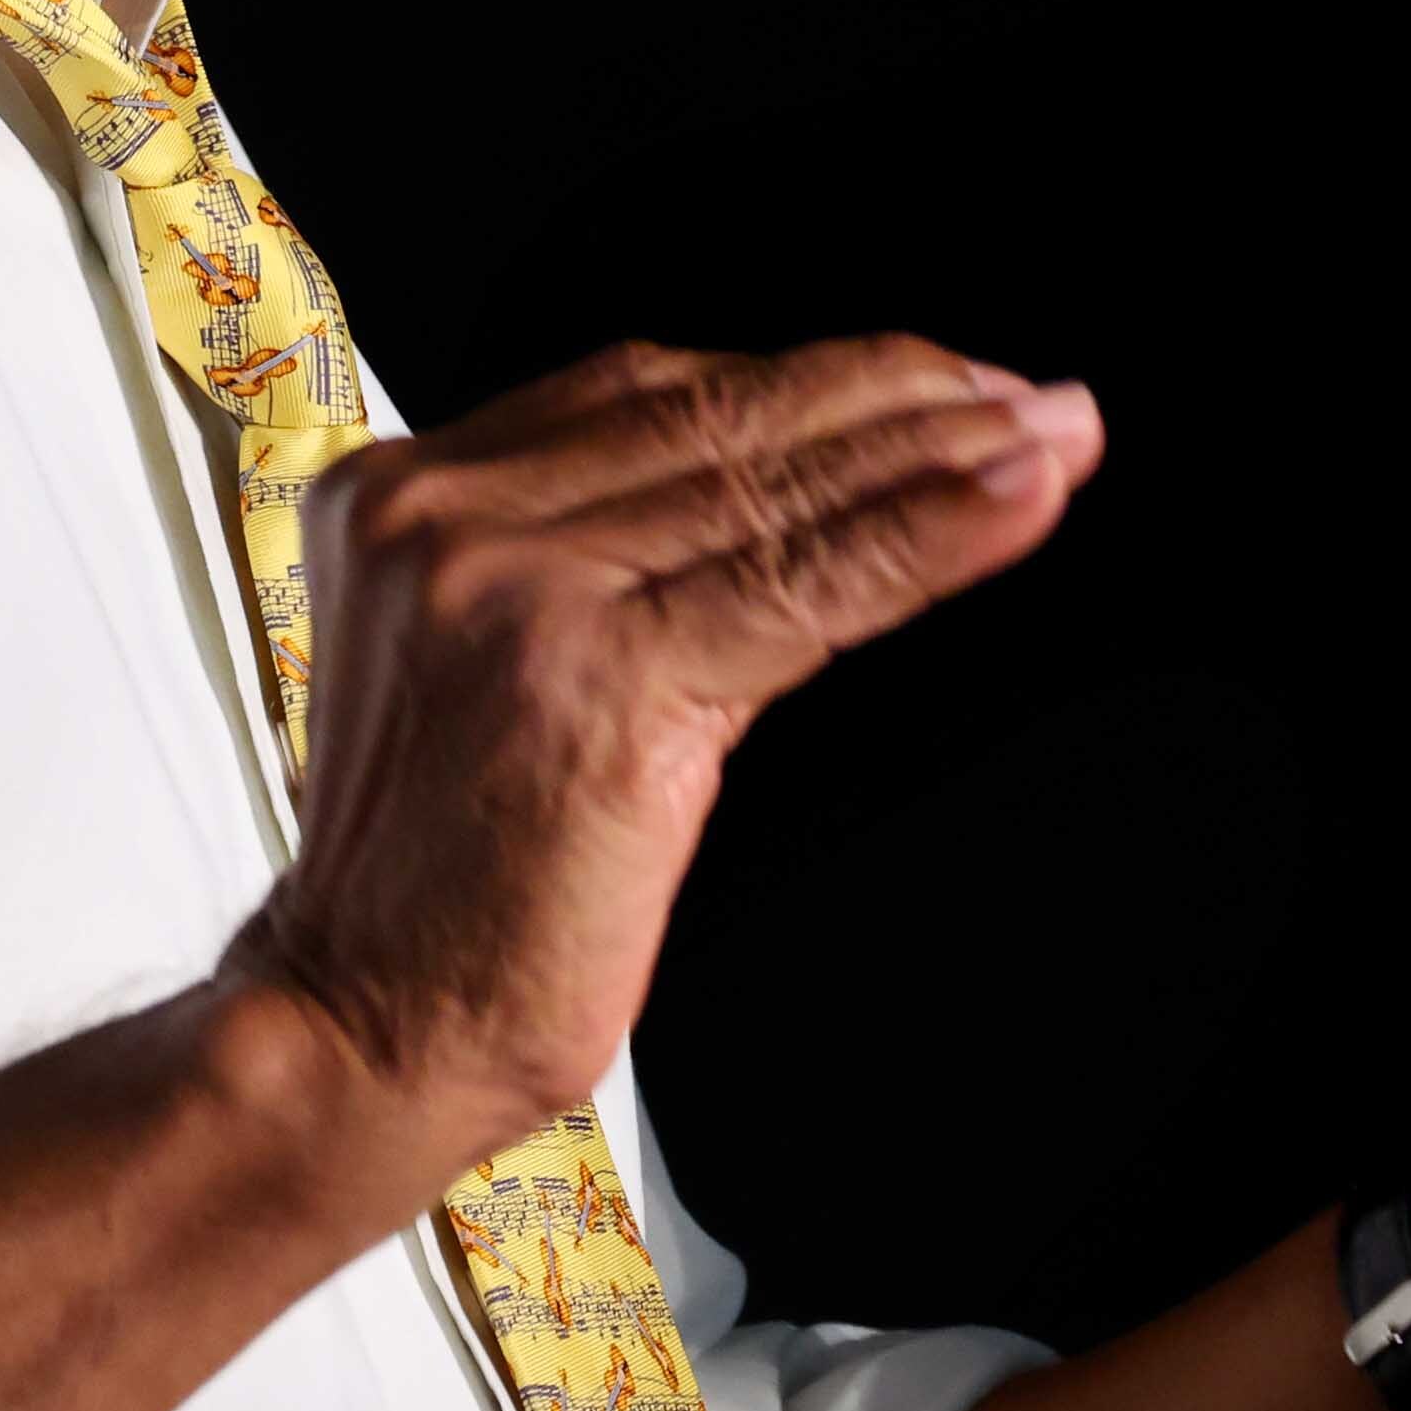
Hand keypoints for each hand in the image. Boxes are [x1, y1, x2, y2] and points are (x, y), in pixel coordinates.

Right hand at [222, 334, 1102, 1161]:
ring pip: (775, 489)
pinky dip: (927, 537)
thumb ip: (581, 552)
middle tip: (1031, 399)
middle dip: (900, 396)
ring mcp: (519, 591)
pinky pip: (806, 584)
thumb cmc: (438, 883)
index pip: (650, 387)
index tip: (932, 381)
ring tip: (1053, 436)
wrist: (357, 1033)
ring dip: (940, 453)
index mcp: (407, 493)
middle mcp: (448, 515)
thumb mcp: (483, 660)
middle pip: (721, 416)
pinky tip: (1017, 501)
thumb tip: (792, 477)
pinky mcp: (601, 683)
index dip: (810, 377)